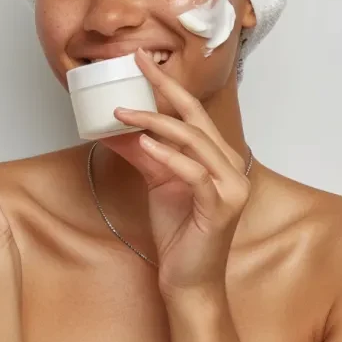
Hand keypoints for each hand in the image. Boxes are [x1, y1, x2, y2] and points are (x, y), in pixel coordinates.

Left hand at [99, 50, 250, 297]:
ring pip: (194, 141)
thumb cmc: (178, 232)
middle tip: (137, 65)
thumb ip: (142, 153)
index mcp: (215, 156)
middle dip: (164, 87)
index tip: (141, 60)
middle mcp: (228, 165)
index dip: (166, 84)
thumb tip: (112, 127)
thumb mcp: (155, 183)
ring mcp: (230, 186)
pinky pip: (194, 174)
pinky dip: (170, 157)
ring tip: (123, 113)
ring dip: (156, 122)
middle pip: (195, 116)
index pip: (190, 111)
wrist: (189, 280)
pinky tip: (147, 145)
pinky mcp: (221, 207)